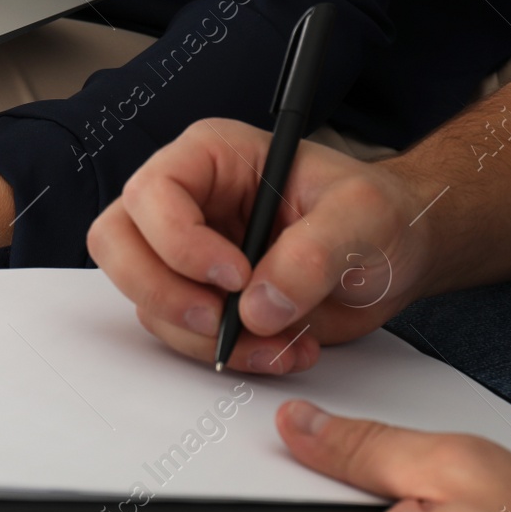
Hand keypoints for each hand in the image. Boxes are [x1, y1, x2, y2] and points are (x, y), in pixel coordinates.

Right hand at [86, 118, 437, 374]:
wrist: (395, 258)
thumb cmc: (379, 216)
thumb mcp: (365, 217)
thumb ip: (314, 253)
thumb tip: (258, 307)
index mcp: (211, 156)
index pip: (151, 193)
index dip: (179, 241)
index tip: (236, 277)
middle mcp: (184, 200)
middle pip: (115, 243)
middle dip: (162, 293)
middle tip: (220, 321)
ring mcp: (183, 252)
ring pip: (143, 298)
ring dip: (205, 336)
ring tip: (279, 340)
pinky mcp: (198, 296)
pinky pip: (179, 334)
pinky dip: (226, 355)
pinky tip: (279, 347)